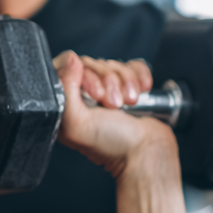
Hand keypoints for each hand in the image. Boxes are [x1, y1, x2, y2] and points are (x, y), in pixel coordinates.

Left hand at [53, 51, 176, 177]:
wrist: (147, 153)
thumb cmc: (111, 145)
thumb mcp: (76, 122)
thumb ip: (65, 89)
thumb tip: (70, 59)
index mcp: (66, 102)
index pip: (66, 68)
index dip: (83, 75)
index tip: (95, 94)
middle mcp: (85, 95)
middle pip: (92, 63)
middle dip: (108, 82)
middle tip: (113, 104)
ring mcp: (109, 90)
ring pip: (113, 65)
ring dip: (126, 82)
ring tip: (128, 104)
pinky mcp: (130, 86)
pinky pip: (133, 66)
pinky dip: (139, 77)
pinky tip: (140, 93)